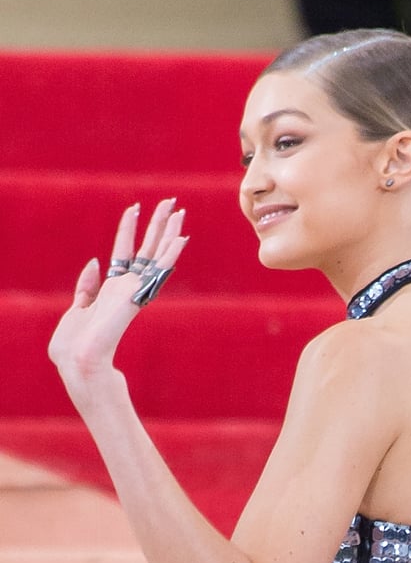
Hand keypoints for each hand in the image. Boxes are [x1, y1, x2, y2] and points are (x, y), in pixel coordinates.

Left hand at [48, 199, 188, 387]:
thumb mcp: (76, 308)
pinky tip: (181, 237)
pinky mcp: (137, 294)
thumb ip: (86, 285)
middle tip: (171, 202)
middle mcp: (129, 286)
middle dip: (158, 224)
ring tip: (179, 209)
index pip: (124, 251)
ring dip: (168, 231)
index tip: (134, 208)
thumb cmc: (76, 343)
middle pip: (147, 248)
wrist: (80, 360)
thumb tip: (96, 261)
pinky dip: (171, 254)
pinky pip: (158, 271)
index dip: (128, 228)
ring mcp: (135, 290)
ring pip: (156, 254)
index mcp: (113, 288)